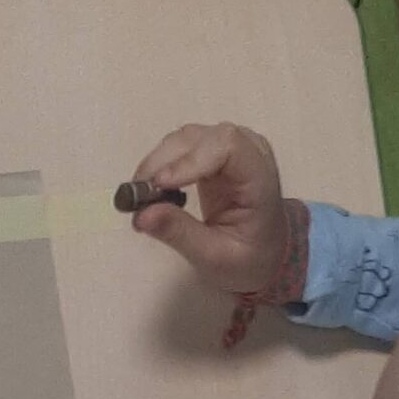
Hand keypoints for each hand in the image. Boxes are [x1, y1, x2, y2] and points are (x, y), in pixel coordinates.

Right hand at [127, 122, 288, 292]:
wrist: (263, 253)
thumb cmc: (247, 260)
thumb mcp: (215, 258)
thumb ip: (181, 234)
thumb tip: (140, 216)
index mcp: (258, 175)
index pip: (226, 146)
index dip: (189, 160)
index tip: (159, 186)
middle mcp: (246, 149)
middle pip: (198, 138)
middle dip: (162, 163)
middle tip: (135, 199)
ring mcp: (228, 147)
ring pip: (184, 139)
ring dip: (156, 164)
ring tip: (139, 199)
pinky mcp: (211, 152)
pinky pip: (180, 148)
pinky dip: (160, 166)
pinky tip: (149, 192)